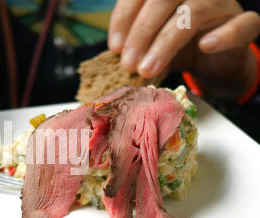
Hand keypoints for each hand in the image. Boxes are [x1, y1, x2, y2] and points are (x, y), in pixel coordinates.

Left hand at [108, 0, 259, 99]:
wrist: (216, 63)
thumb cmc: (180, 49)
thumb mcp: (152, 46)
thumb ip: (137, 45)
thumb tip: (118, 53)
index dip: (125, 16)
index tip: (115, 47)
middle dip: (142, 32)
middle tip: (128, 63)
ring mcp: (223, 5)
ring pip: (195, 12)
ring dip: (167, 42)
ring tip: (148, 69)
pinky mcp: (245, 24)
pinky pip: (241, 24)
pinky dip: (224, 35)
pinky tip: (205, 47)